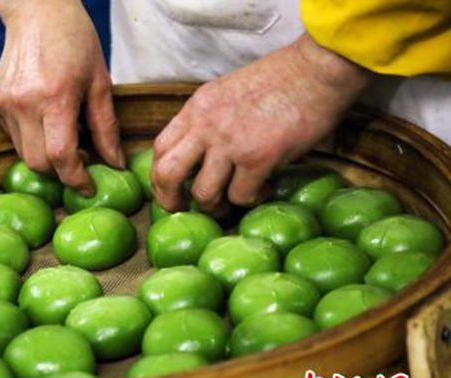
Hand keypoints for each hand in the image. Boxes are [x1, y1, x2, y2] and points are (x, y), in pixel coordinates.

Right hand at [0, 0, 122, 195]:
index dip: (76, 178)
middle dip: (59, 170)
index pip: (61, 156)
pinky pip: (12, 135)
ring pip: (23, 152)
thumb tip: (115, 164)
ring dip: (44, 153)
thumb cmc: (75, 41)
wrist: (37, 10)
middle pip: (37, 163)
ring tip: (61, 130)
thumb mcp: (100, 82)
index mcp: (55, 96)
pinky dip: (30, 136)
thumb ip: (106, 128)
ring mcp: (3, 102)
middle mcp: (23, 102)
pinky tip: (42, 114)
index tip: (88, 186)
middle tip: (78, 157)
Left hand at [152, 34, 372, 211]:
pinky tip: (262, 190)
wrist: (317, 69)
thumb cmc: (280, 80)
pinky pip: (241, 196)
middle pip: (167, 173)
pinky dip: (250, 200)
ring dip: (214, 206)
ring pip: (203, 193)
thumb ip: (208, 119)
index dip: (158, 175)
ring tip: (229, 203)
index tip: (169, 189)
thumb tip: (200, 153)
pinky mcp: (258, 157)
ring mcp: (230, 142)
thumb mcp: (227, 92)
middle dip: (170, 200)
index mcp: (197, 108)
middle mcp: (206, 125)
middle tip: (184, 210)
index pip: (160, 148)